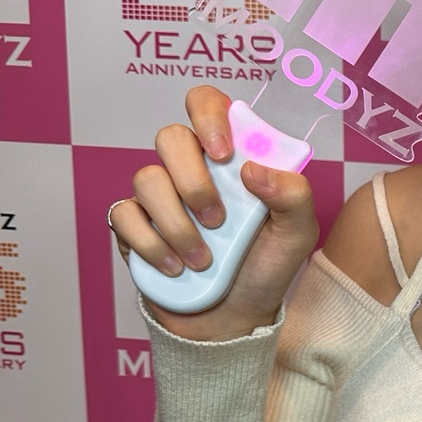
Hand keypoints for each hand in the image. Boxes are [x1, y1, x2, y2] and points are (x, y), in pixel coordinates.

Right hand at [109, 85, 318, 339]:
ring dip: (178, 224)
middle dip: (194, 181)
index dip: (209, 116)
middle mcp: (189, 167)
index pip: (207, 104)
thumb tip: (254, 169)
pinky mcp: (131, 224)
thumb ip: (293, 195)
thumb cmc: (265, 266)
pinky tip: (176, 267)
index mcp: (229, 157)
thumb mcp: (297, 233)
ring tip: (203, 259)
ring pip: (146, 179)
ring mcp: (157, 195)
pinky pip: (124, 215)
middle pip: (170, 137)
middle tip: (217, 219)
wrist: (233, 317)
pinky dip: (152, 245)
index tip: (223, 153)